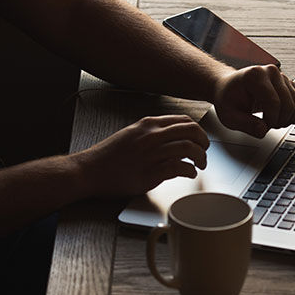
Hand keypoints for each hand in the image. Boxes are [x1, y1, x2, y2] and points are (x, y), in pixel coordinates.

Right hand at [75, 115, 208, 196]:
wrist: (90, 170)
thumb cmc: (108, 156)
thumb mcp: (131, 134)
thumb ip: (150, 133)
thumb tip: (170, 137)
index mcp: (148, 124)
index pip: (183, 120)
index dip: (197, 130)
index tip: (200, 139)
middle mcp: (152, 135)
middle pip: (191, 131)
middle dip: (204, 141)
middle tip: (205, 151)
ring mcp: (152, 153)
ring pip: (189, 148)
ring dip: (200, 158)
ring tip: (200, 165)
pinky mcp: (151, 172)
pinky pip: (180, 167)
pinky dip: (190, 171)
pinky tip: (190, 174)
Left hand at [211, 65, 294, 137]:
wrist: (231, 88)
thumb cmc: (229, 100)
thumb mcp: (229, 116)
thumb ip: (245, 124)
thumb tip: (263, 130)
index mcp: (255, 76)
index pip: (273, 102)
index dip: (270, 120)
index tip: (262, 126)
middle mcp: (271, 72)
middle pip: (289, 104)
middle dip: (280, 121)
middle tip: (267, 125)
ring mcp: (283, 77)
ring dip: (288, 119)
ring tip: (274, 121)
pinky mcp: (290, 85)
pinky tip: (283, 118)